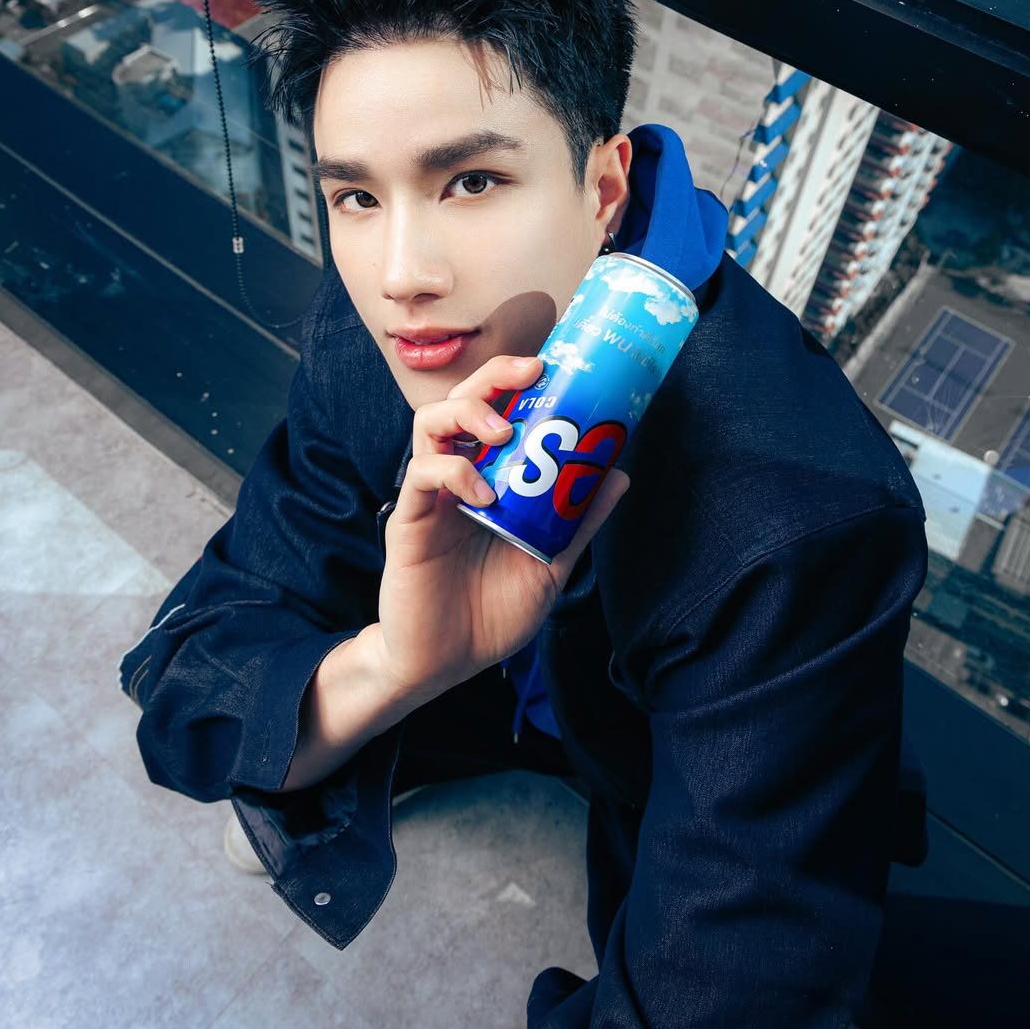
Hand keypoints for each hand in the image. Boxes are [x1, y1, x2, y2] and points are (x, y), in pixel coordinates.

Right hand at [373, 354, 629, 701]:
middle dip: (494, 378)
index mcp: (488, 477)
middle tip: (531, 374)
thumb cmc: (491, 611)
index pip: (496, 411)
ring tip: (504, 432)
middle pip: (462, 401)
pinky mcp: (410, 520)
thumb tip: (618, 475)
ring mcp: (431, 495)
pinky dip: (454, 472)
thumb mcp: (549, 563)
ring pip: (432, 423)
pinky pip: (422, 476)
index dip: (516, 380)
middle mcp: (457, 476)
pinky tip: (483, 494)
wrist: (446, 663)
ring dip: (471, 414)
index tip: (551, 365)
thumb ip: (579, 521)